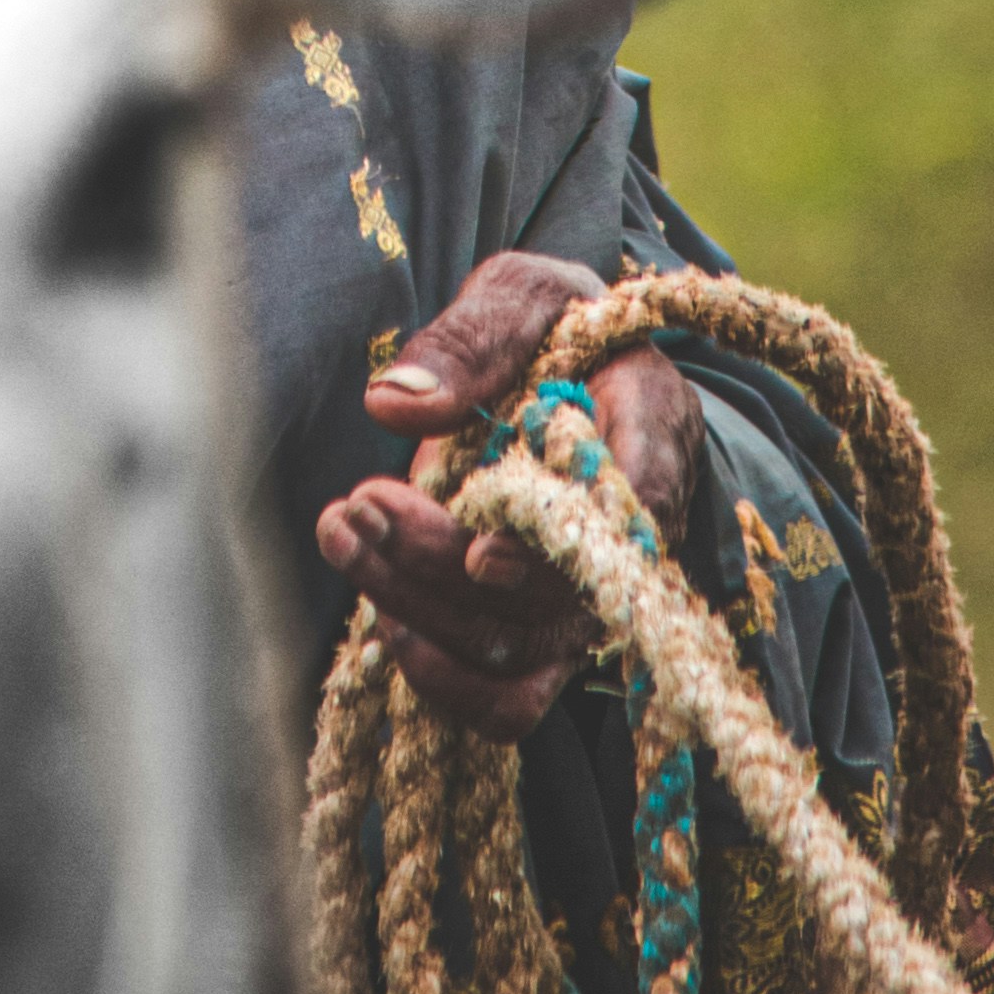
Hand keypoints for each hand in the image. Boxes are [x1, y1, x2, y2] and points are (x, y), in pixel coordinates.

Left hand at [313, 251, 702, 742]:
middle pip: (552, 598)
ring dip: (417, 608)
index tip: (480, 548)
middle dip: (441, 562)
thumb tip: (393, 404)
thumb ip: (470, 338)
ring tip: (342, 532)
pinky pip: (507, 700)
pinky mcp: (543, 633)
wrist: (565, 371)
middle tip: (360, 500)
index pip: (633, 514)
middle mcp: (630, 534)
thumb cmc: (553, 326)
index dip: (562, 548)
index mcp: (651, 429)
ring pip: (517, 652)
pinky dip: (441, 678)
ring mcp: (587, 596)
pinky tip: (380, 620)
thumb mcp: (521, 293)